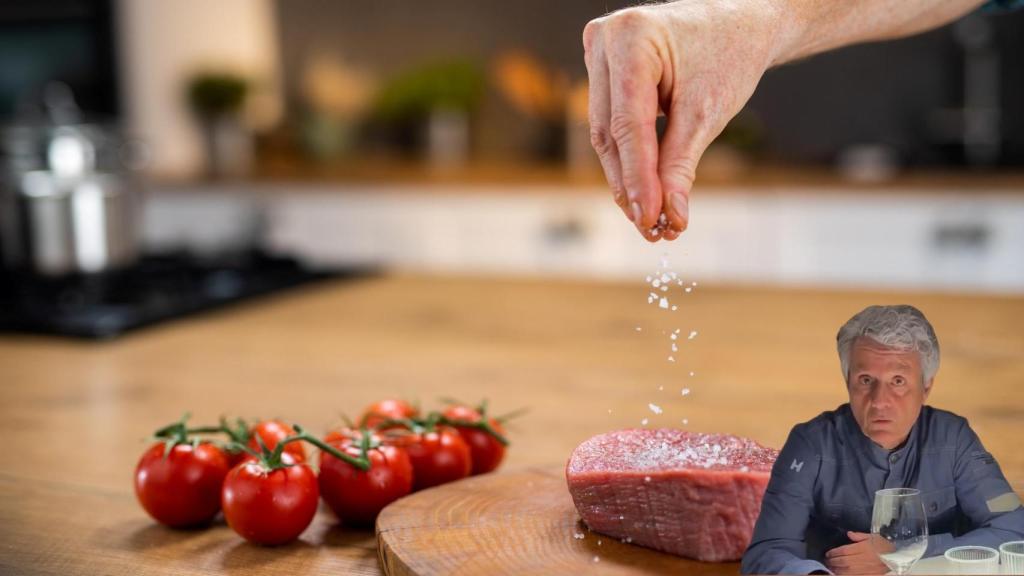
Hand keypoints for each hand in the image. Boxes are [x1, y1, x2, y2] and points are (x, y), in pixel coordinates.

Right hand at [582, 0, 785, 240]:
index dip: (638, 178)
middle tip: (650, 227)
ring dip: (626, 177)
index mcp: (630, 39)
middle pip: (609, 132)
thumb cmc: (729, 54)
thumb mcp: (707, 113)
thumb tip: (668, 217)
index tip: (649, 219)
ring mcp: (597, 52)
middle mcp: (604, 40)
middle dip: (631, 184)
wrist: (741, 23)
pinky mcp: (602, 68)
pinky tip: (643, 190)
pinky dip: (628, 156)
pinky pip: (610, 122)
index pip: (628, 125)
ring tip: (650, 217)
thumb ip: (680, 165)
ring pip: (605, 132)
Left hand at [825, 531, 889, 574]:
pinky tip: (841, 574)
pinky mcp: (869, 575)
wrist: (898, 558)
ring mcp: (866, 568)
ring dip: (837, 569)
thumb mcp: (873, 537)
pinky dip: (846, 575)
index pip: (844, 551)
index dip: (834, 553)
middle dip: (833, 561)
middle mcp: (863, 558)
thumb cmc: (885, 546)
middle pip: (844, 561)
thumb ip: (860, 535)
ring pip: (847, 570)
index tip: (828, 554)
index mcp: (863, 548)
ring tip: (831, 568)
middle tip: (827, 561)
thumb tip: (849, 534)